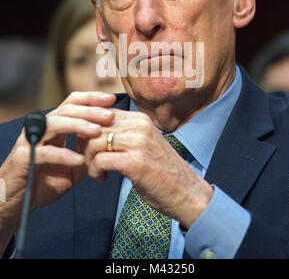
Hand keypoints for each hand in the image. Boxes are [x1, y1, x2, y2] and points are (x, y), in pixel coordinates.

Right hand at [0, 91, 115, 246]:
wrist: (19, 202)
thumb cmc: (45, 181)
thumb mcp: (73, 164)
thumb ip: (87, 151)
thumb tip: (110, 139)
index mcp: (55, 126)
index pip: (72, 104)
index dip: (91, 99)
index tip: (111, 100)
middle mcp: (42, 129)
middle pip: (67, 110)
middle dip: (90, 111)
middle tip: (109, 116)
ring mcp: (30, 141)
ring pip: (55, 124)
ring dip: (78, 126)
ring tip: (97, 131)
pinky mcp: (23, 158)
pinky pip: (45, 152)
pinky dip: (63, 155)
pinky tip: (79, 159)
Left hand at [84, 109, 213, 228]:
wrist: (186, 192)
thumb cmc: (160, 171)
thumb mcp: (142, 143)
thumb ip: (123, 133)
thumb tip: (91, 130)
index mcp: (140, 119)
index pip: (102, 113)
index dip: (88, 129)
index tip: (89, 146)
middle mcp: (139, 126)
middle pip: (94, 127)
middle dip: (85, 146)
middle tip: (90, 161)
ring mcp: (138, 143)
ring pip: (94, 142)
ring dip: (89, 160)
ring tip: (96, 171)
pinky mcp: (135, 162)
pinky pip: (100, 160)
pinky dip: (95, 171)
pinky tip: (102, 178)